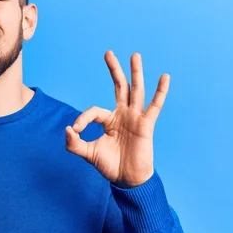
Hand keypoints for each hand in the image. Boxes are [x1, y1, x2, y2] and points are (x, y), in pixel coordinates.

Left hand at [66, 51, 169, 186]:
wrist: (127, 180)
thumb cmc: (110, 166)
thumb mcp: (88, 154)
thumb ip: (75, 143)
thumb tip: (67, 129)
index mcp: (109, 121)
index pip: (94, 111)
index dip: (83, 119)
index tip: (76, 130)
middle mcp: (122, 115)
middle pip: (119, 87)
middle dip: (114, 70)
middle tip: (108, 53)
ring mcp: (135, 118)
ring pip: (135, 91)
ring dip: (135, 73)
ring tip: (134, 55)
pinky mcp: (146, 125)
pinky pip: (155, 106)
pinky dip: (160, 92)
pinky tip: (165, 77)